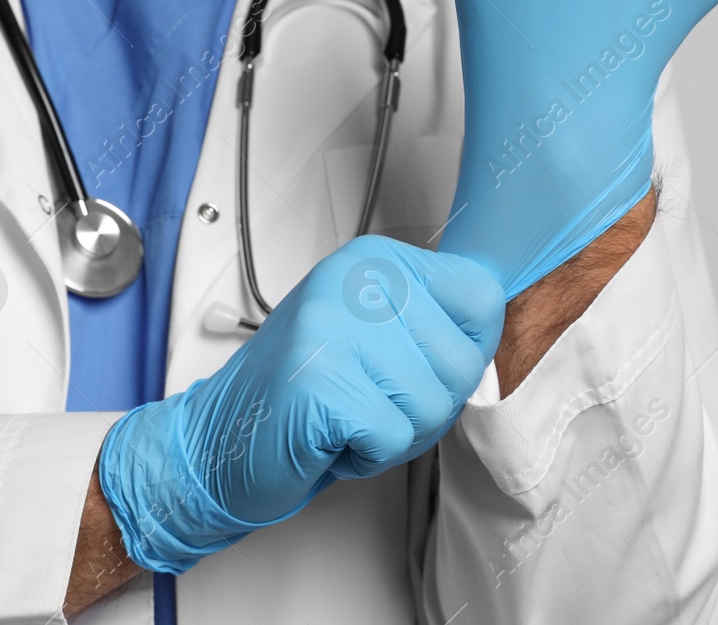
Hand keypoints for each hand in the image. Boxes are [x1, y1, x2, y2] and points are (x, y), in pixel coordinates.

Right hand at [95, 236, 503, 573]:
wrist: (217, 441)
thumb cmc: (304, 394)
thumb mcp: (374, 333)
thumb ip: (431, 319)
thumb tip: (500, 309)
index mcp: (375, 260)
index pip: (480, 295)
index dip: (467, 350)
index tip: (421, 366)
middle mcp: (356, 281)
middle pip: (464, 361)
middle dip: (426, 406)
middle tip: (370, 403)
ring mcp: (336, 326)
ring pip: (433, 405)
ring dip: (396, 433)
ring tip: (347, 418)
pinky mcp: (322, 381)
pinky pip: (393, 437)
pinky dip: (367, 456)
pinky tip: (329, 437)